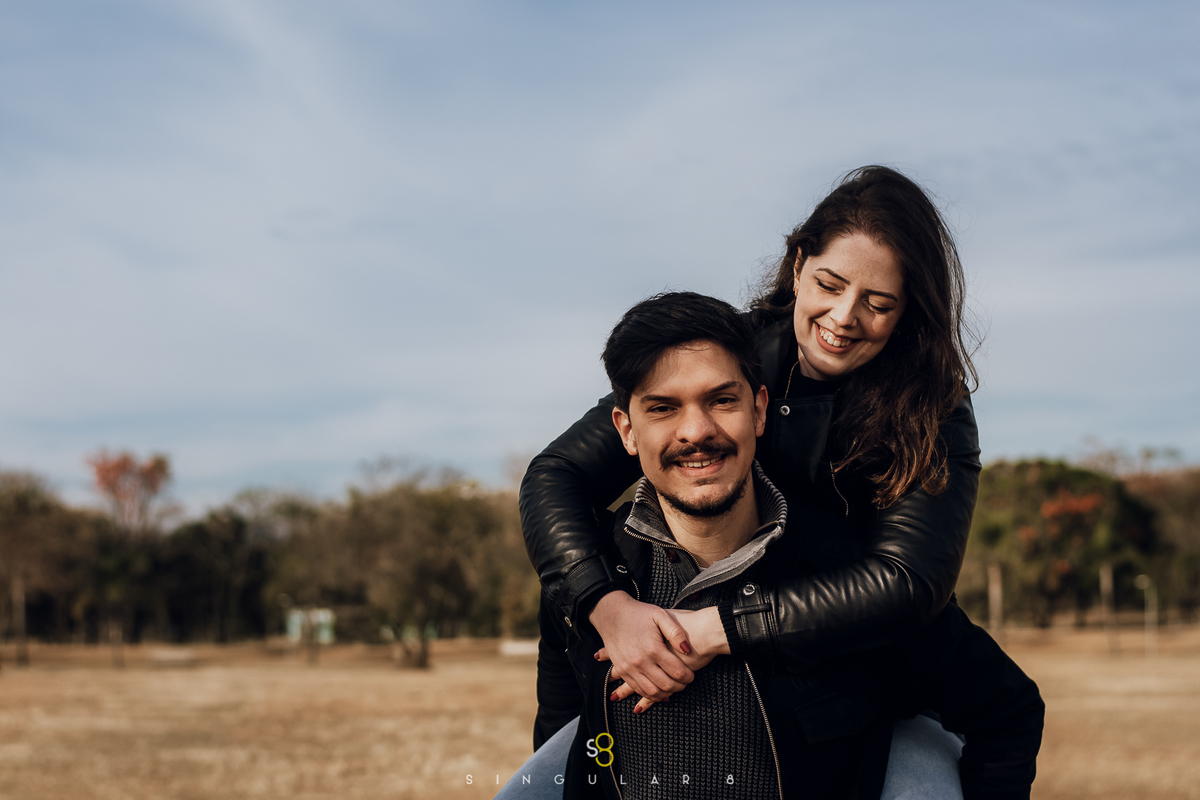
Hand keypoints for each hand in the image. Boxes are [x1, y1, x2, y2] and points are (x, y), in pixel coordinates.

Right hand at [589, 591, 694, 710]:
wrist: (611, 614)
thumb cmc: (639, 613)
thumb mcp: (661, 615)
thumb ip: (676, 632)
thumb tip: (688, 650)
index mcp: (653, 648)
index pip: (677, 672)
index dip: (688, 676)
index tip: (691, 675)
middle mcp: (640, 662)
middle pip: (666, 685)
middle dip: (680, 686)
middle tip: (685, 682)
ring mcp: (629, 668)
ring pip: (652, 692)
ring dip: (666, 693)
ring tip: (674, 686)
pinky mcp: (622, 671)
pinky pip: (638, 689)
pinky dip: (651, 694)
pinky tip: (659, 690)